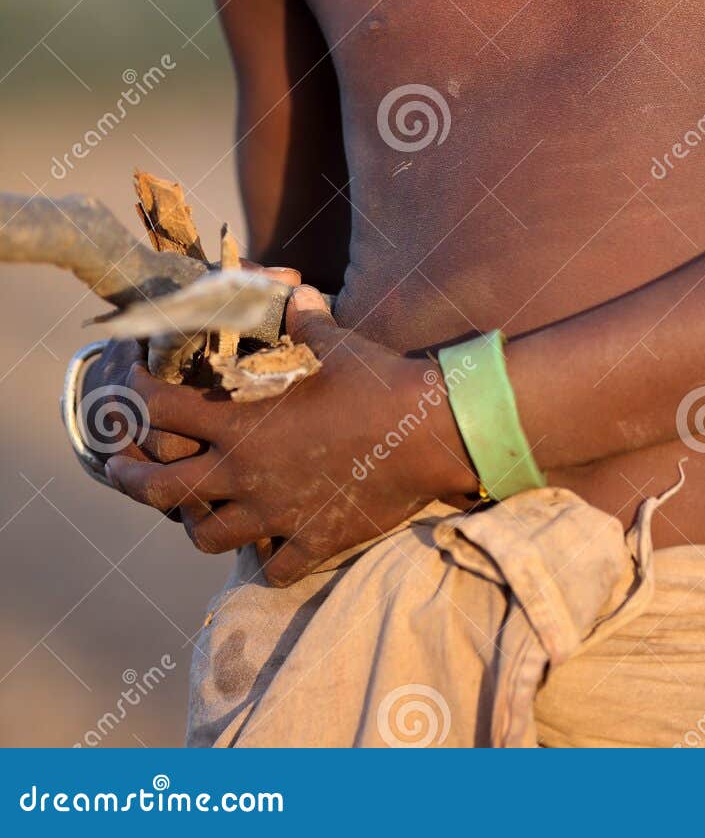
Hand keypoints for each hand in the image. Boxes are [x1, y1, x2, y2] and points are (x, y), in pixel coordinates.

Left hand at [103, 287, 475, 584]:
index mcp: (243, 425)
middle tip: (119, 471)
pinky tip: (269, 543)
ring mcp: (277, 514)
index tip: (132, 391)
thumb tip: (295, 293)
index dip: (140, 398)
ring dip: (197, 522)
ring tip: (196, 511)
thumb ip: (304, 322)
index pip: (166, 412)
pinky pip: (273, 566)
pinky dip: (265, 557)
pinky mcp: (313, 541)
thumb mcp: (337, 343)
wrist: (431, 433)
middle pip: (163, 491)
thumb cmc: (380, 382)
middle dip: (132, 480)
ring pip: (208, 537)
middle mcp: (248, 475)